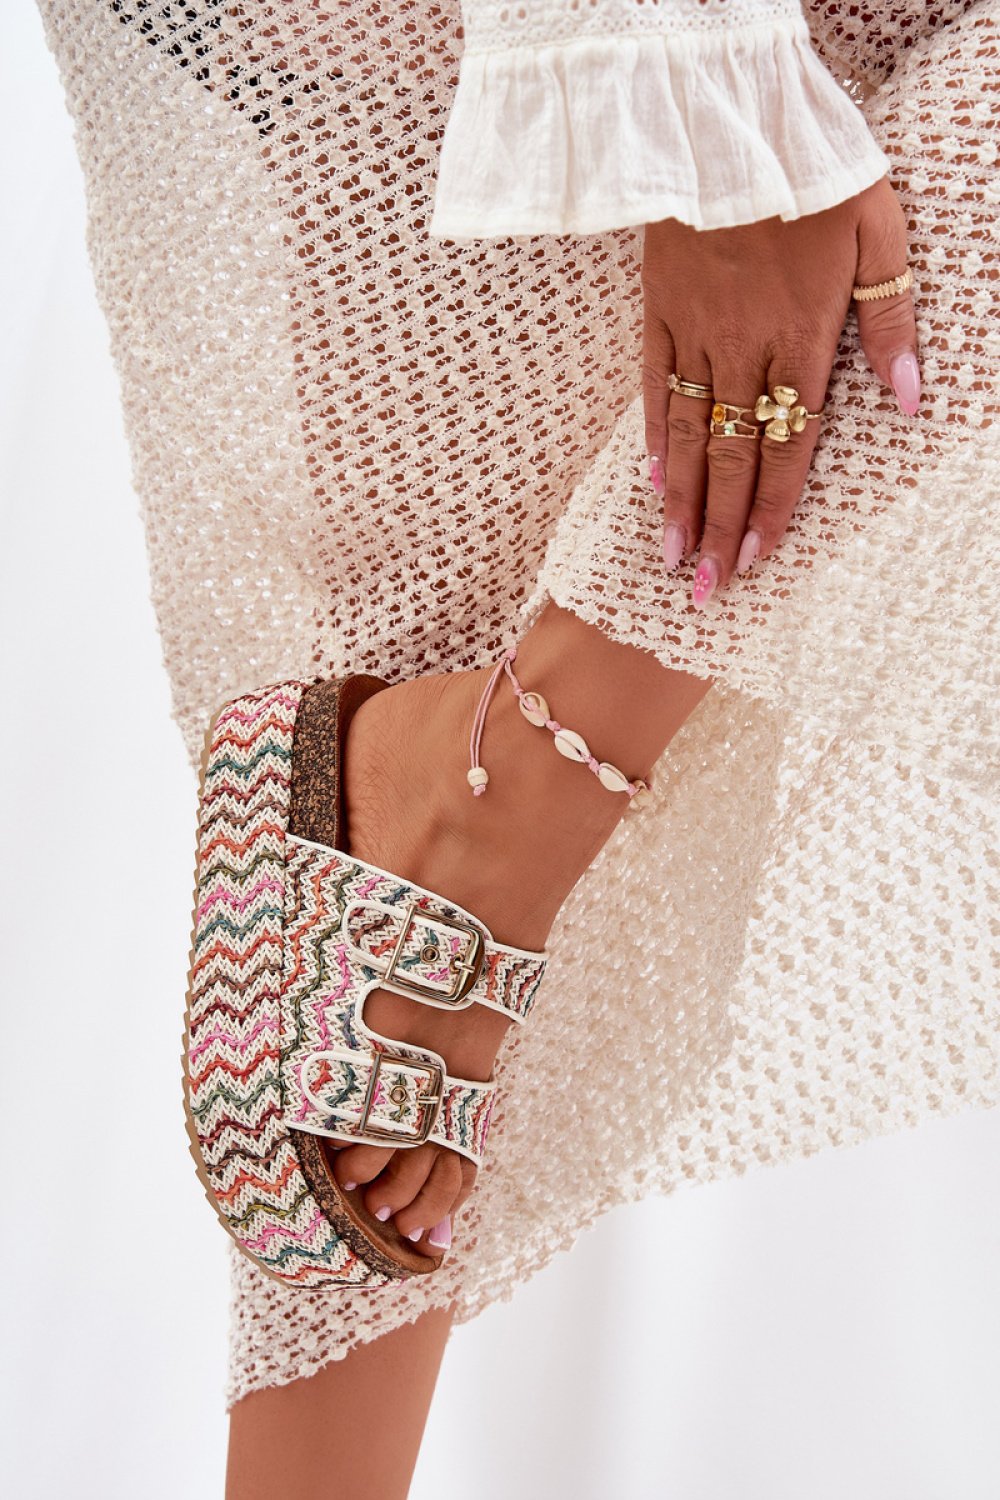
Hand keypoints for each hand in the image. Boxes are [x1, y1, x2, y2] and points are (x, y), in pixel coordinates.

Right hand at [641, 174, 919, 606]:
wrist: (730, 117)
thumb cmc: (816, 173)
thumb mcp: (879, 236)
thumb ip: (890, 323)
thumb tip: (908, 400)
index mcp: (801, 338)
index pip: (786, 444)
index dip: (769, 507)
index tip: (753, 561)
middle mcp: (744, 349)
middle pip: (730, 455)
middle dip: (717, 529)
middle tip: (703, 590)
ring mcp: (695, 333)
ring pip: (686, 434)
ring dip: (680, 502)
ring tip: (670, 558)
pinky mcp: (659, 312)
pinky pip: (653, 386)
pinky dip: (651, 437)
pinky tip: (649, 483)